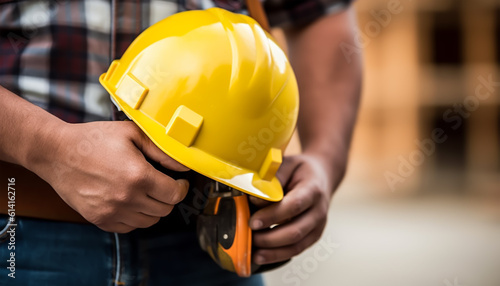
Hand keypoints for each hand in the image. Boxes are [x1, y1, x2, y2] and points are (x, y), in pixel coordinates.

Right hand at [31, 121, 188, 232]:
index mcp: (138, 176)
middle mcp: (127, 198)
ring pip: (149, 221)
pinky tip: (130, 200)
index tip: (179, 182)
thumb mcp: (131, 134)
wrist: (56, 153)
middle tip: (162, 184)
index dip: (181, 188)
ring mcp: (112, 212)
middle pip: (165, 209)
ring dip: (153, 208)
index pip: (174, 194)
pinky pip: (129, 227)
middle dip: (168, 197)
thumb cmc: (93, 140)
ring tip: (146, 192)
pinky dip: (135, 217)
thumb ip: (161, 151)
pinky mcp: (100, 220)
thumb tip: (184, 166)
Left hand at [249, 154, 343, 263]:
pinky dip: (278, 255)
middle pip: (295, 230)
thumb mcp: (287, 164)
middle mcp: (319, 211)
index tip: (252, 221)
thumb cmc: (299, 170)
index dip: (272, 216)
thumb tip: (254, 196)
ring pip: (296, 245)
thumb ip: (272, 179)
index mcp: (313, 189)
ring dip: (272, 251)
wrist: (322, 176)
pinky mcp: (313, 236)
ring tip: (252, 252)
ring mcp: (318, 226)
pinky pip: (296, 250)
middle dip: (269, 237)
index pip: (294, 205)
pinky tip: (261, 256)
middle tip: (248, 236)